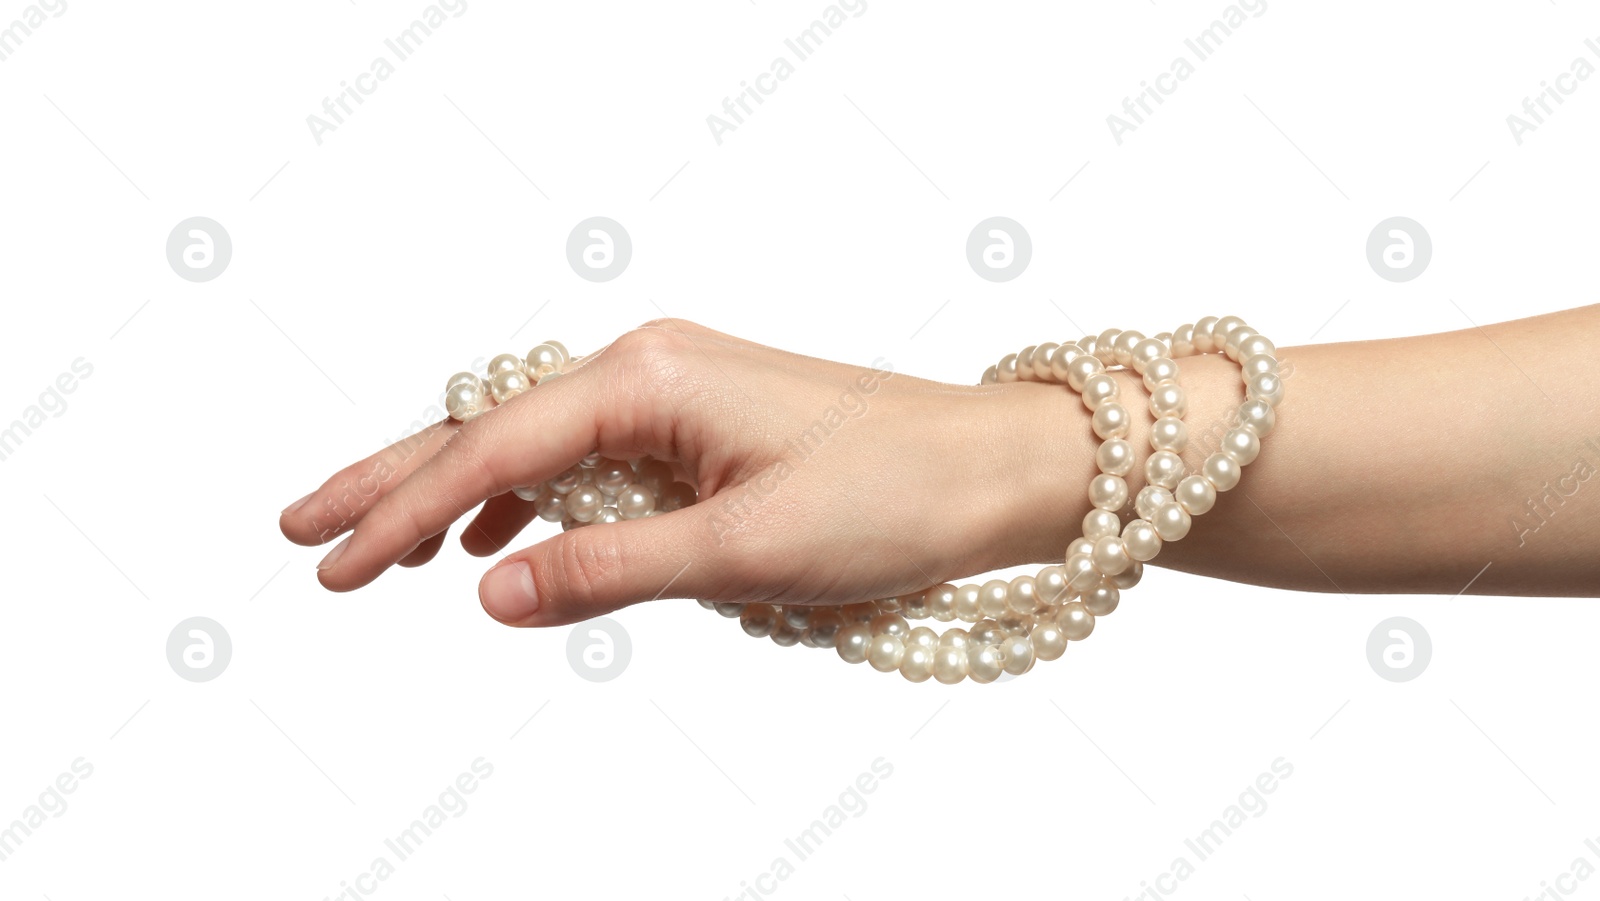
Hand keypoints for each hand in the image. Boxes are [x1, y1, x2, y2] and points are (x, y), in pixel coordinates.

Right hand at [278, 319, 1101, 626]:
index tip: (336, 564)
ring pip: (538, 446)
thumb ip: (610, 570)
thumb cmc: (894, 493)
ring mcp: (677, 396)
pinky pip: (593, 462)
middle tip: (306, 531)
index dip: (407, 512)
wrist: (999, 468)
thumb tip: (489, 593)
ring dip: (459, 497)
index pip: (495, 450)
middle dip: (400, 484)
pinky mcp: (705, 430)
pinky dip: (535, 502)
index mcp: (648, 377)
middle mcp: (650, 369)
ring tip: (386, 549)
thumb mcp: (744, 547)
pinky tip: (504, 539)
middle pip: (493, 429)